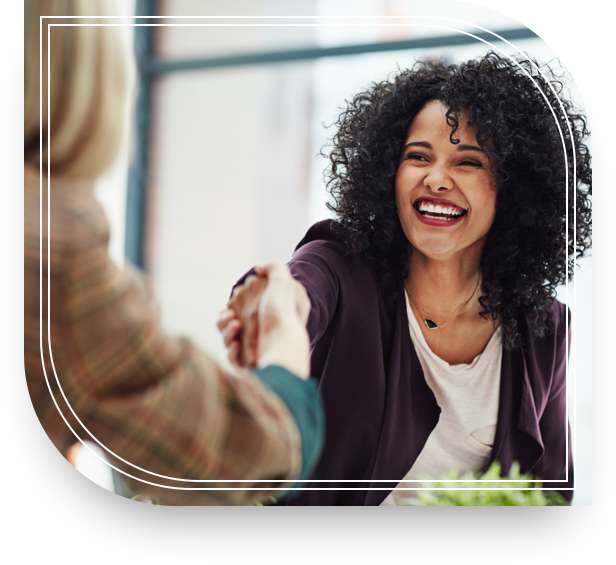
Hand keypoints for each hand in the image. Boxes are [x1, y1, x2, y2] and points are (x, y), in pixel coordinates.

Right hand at [217, 261, 310, 378]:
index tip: (233, 302)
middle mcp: (263, 333)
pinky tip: (237, 345)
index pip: (244, 309)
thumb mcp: (283, 283)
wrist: (283, 347)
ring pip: (228, 339)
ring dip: (226, 331)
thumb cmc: (282, 315)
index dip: (235, 304)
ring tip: (235, 326)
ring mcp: (255, 350)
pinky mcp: (249, 365)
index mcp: (269, 316)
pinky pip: (232, 357)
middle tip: (231, 317)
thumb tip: (259, 267)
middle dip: (226, 319)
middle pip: (231, 323)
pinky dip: (231, 350)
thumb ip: (273, 267)